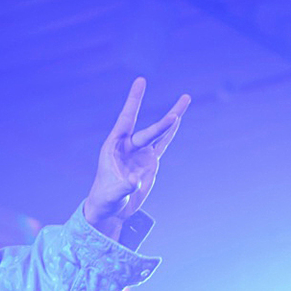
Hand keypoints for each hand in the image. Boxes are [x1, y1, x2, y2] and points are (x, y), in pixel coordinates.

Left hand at [83, 78, 189, 240]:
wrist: (111, 209)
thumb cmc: (105, 200)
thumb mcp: (112, 195)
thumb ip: (123, 186)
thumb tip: (134, 180)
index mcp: (113, 146)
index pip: (126, 119)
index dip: (133, 100)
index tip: (141, 81)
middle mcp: (128, 145)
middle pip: (148, 131)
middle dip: (162, 124)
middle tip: (175, 116)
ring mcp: (140, 152)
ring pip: (158, 133)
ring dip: (172, 118)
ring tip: (185, 99)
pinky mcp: (149, 162)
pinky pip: (163, 144)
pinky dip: (171, 132)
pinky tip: (178, 119)